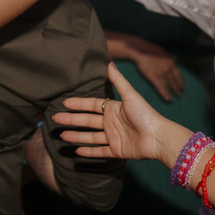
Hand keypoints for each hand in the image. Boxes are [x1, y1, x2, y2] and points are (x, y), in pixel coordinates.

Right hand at [54, 62, 187, 163]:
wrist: (158, 137)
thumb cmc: (146, 114)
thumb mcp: (130, 95)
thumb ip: (118, 81)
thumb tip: (109, 62)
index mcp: (113, 109)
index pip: (91, 105)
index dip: (78, 104)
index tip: (64, 102)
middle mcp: (111, 123)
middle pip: (87, 121)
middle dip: (71, 120)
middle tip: (55, 118)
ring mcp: (113, 137)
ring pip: (90, 137)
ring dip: (76, 136)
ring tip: (61, 135)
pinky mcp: (116, 151)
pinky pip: (99, 151)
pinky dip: (88, 152)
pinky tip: (76, 150)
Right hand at [127, 38, 184, 101]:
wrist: (140, 50)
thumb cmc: (150, 49)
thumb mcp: (163, 51)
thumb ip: (170, 56)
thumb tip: (176, 57)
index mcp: (171, 62)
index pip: (178, 75)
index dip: (181, 82)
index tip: (183, 87)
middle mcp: (168, 69)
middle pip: (174, 81)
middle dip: (177, 88)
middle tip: (179, 94)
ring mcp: (161, 73)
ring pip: (168, 85)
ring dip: (171, 92)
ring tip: (172, 99)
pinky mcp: (153, 77)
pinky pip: (160, 87)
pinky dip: (164, 93)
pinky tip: (167, 99)